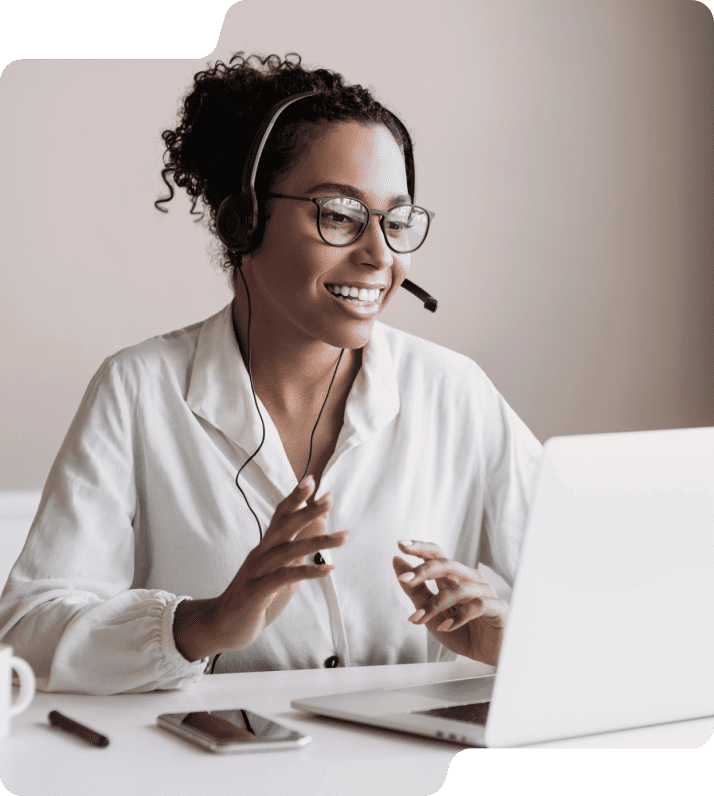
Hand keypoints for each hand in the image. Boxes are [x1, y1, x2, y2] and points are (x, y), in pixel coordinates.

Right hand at [174, 476, 346, 660]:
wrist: (221, 627)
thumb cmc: (254, 599)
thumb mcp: (280, 573)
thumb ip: (297, 552)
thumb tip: (319, 529)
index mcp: (265, 548)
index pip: (280, 517)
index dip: (296, 499)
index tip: (314, 482)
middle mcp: (260, 555)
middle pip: (283, 526)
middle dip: (306, 511)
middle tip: (329, 498)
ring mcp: (257, 572)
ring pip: (288, 551)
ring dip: (317, 542)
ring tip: (343, 537)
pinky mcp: (256, 592)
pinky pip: (284, 577)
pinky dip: (307, 571)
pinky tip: (328, 568)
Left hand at [393, 540, 507, 665]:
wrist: (490, 654)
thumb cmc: (462, 632)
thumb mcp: (431, 614)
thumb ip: (415, 590)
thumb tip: (396, 560)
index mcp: (453, 577)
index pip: (437, 554)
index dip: (420, 547)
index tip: (400, 544)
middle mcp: (470, 579)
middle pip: (447, 565)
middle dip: (424, 570)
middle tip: (405, 579)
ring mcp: (486, 592)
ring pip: (459, 589)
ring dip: (435, 605)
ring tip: (419, 619)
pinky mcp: (499, 608)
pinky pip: (478, 606)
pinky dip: (459, 617)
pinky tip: (445, 627)